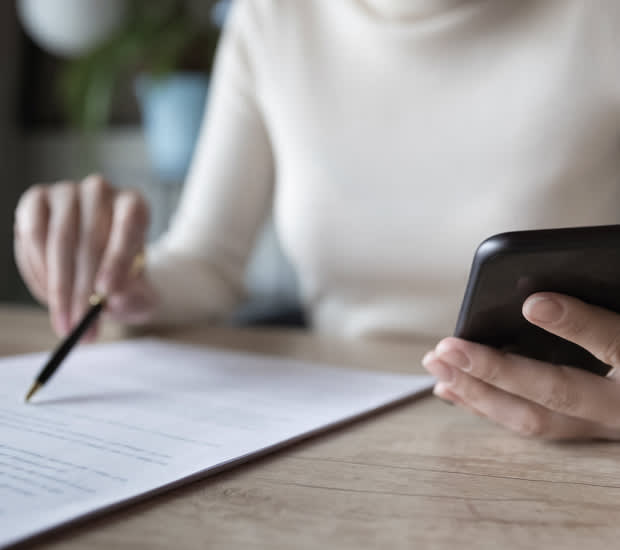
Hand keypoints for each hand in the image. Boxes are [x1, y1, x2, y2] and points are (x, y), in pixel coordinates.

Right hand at [14, 174, 157, 338]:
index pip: (128, 226)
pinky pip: (32, 236)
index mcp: (135, 205)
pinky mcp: (36, 200)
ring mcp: (66, 191)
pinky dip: (38, 271)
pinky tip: (48, 296)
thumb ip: (136, 298)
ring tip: (66, 322)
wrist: (99, 265)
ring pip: (58, 240)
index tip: (107, 293)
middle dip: (83, 290)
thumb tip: (115, 301)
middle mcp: (101, 190)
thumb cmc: (124, 278)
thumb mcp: (140, 294)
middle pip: (90, 239)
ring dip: (58, 288)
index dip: (116, 259)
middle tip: (82, 324)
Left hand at [423, 292, 619, 439]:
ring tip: (437, 368)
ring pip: (537, 420)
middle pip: (559, 394)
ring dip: (478, 393)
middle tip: (446, 347)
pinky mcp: (587, 431)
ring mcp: (605, 426)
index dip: (578, 324)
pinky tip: (454, 391)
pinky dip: (488, 407)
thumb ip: (600, 318)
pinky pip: (531, 426)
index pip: (618, 345)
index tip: (533, 302)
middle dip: (496, 371)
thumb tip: (545, 291)